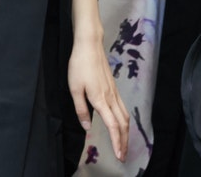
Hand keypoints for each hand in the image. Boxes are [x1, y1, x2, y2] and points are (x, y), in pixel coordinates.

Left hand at [67, 33, 127, 160]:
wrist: (90, 45)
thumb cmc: (79, 65)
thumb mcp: (74, 88)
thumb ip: (81, 109)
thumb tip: (87, 126)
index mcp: (101, 100)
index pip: (113, 126)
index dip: (117, 142)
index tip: (118, 154)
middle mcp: (111, 98)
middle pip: (123, 124)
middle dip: (125, 141)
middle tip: (123, 155)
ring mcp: (114, 92)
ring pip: (125, 116)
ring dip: (126, 132)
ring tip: (124, 144)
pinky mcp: (114, 88)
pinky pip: (123, 108)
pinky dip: (124, 121)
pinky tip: (121, 124)